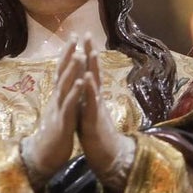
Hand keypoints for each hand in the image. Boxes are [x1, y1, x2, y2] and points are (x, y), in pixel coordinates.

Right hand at [21, 39, 84, 181]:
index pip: (62, 71)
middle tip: (74, 37)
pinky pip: (69, 105)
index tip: (74, 37)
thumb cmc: (52, 134)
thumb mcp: (57, 111)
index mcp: (57, 97)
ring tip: (79, 54)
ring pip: (65, 86)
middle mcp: (56, 99)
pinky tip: (81, 82)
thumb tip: (64, 82)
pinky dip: (75, 93)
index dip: (67, 54)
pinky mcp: (62, 122)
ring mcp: (58, 110)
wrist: (42, 157)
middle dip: (69, 55)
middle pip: (62, 73)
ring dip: (72, 70)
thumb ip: (61, 96)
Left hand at [76, 37, 133, 186]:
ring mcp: (97, 109)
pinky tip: (86, 78)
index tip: (82, 38)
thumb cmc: (98, 138)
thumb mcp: (89, 114)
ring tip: (89, 50)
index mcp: (93, 99)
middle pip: (94, 72)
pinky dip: (89, 90)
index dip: (86, 55)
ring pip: (95, 85)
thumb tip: (82, 86)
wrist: (109, 160)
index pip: (89, 72)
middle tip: (87, 33)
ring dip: (92, 67)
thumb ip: (87, 100)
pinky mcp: (95, 121)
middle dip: (90, 52)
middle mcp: (97, 100)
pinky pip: (91, 104)